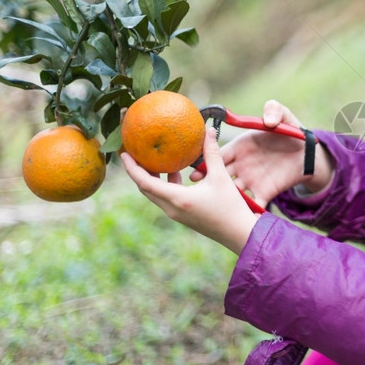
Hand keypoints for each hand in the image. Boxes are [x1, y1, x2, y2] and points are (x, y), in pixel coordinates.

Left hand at [122, 128, 259, 253]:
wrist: (240, 234)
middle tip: (137, 154)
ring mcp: (177, 214)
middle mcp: (172, 208)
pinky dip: (165, 184)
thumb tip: (208, 130)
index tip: (124, 154)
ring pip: (156, 194)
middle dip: (139, 171)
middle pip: (146, 188)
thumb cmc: (231, 207)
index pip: (145, 182)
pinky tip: (177, 173)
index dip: (132, 168)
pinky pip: (166, 198)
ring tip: (157, 160)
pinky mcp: (183, 216)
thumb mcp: (221, 177)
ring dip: (153, 178)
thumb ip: (212, 153)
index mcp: (177, 198)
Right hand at [190, 100, 333, 205]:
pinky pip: (254, 204)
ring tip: (217, 208)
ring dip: (225, 199)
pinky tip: (242, 219)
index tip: (196, 171)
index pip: (220, 155)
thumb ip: (275, 110)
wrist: (307, 153)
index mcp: (241, 147)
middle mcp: (242, 165)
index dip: (207, 162)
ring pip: (233, 192)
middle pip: (220, 175)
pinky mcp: (265, 192)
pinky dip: (248, 212)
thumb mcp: (284, 117)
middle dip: (208, 183)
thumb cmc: (291, 132)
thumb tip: (268, 120)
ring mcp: (251, 181)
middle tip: (197, 190)